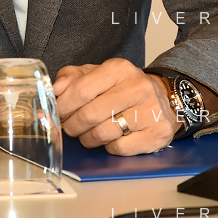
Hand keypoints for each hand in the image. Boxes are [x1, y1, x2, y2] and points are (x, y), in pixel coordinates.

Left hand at [52, 59, 179, 155]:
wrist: (162, 99)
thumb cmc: (123, 87)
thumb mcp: (98, 74)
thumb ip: (72, 77)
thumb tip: (55, 89)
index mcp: (119, 69)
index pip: (81, 90)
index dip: (63, 106)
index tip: (56, 113)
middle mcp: (137, 87)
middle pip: (89, 115)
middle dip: (72, 125)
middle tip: (70, 127)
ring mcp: (150, 111)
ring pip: (102, 134)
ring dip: (88, 138)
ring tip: (88, 133)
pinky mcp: (156, 133)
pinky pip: (119, 148)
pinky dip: (109, 147)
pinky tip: (111, 138)